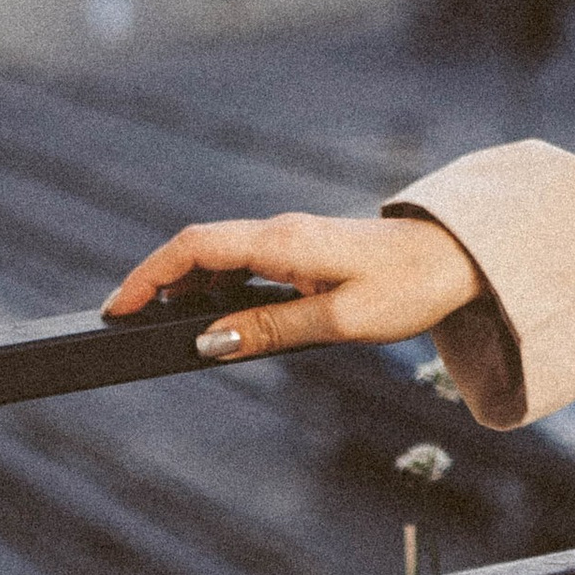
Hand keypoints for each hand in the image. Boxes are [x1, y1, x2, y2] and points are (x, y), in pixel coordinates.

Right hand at [102, 211, 486, 357]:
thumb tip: (210, 342)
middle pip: (199, 249)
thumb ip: (273, 330)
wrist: (457, 257)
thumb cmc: (409, 285)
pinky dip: (219, 288)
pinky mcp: (304, 251)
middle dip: (158, 283)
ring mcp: (291, 239)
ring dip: (188, 287)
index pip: (194, 247)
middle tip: (128, 326)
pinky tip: (217, 317)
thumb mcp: (341, 319)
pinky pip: (245, 264)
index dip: (150, 275)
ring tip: (164, 328)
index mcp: (282, 242)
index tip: (117, 308)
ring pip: (221, 257)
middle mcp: (280, 232)